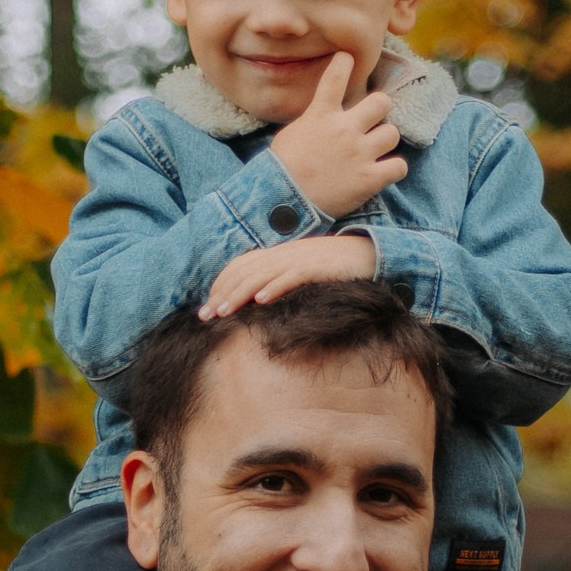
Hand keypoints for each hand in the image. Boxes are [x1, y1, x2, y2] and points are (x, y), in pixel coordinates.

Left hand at [199, 231, 379, 319]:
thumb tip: (255, 301)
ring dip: (239, 294)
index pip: (238, 268)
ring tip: (223, 312)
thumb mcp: (298, 273)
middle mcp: (281, 255)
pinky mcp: (315, 268)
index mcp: (275, 255)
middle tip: (205, 316)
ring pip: (260, 275)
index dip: (219, 287)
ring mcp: (297, 260)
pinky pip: (291, 277)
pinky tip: (261, 301)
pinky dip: (275, 287)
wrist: (365, 254)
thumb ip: (277, 281)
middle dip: (221, 295)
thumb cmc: (331, 269)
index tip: (206, 309)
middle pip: (243, 273)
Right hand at [269, 50, 407, 216]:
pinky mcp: (369, 179)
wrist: (283, 200)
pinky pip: (399, 167)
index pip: (335, 77)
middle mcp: (344, 129)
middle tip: (373, 121)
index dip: (343, 63)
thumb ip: (314, 120)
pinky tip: (385, 171)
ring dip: (385, 141)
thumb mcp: (293, 133)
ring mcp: (359, 153)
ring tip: (376, 150)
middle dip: (380, 110)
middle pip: (381, 102)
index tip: (346, 58)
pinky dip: (394, 169)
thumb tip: (326, 115)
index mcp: (321, 115)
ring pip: (393, 133)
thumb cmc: (282, 168)